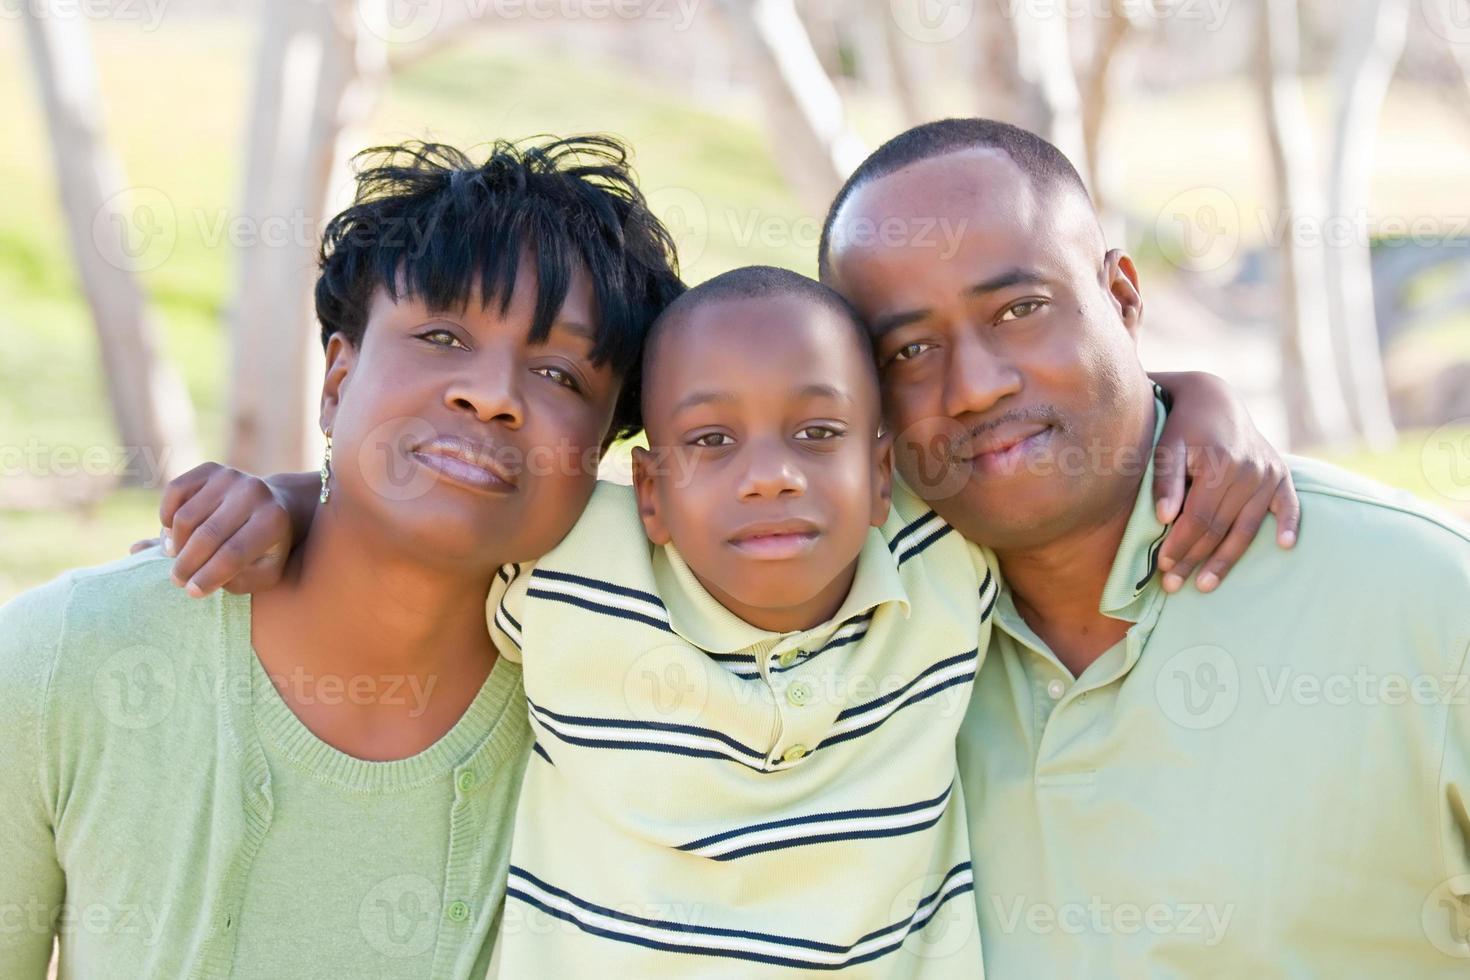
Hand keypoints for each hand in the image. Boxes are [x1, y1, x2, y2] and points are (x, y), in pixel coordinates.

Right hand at [153, 462, 293, 596]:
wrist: (274, 506)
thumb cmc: (265, 548)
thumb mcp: (264, 572)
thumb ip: (236, 582)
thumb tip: (199, 582)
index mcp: (273, 521)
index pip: (233, 555)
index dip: (208, 576)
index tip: (193, 592)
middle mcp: (254, 492)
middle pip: (207, 536)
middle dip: (187, 564)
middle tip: (178, 580)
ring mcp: (231, 477)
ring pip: (185, 517)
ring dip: (175, 544)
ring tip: (178, 558)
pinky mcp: (211, 469)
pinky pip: (175, 492)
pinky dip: (166, 516)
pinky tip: (173, 533)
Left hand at [1150, 372, 1300, 593]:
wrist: (1213, 398)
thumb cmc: (1180, 427)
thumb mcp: (1165, 447)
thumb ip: (1165, 480)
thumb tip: (1163, 518)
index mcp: (1219, 465)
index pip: (1198, 518)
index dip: (1180, 545)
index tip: (1162, 567)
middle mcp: (1249, 471)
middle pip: (1220, 528)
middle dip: (1195, 560)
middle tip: (1173, 586)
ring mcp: (1268, 473)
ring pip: (1246, 527)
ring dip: (1227, 559)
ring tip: (1206, 585)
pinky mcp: (1281, 473)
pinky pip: (1289, 504)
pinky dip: (1288, 524)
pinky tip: (1285, 546)